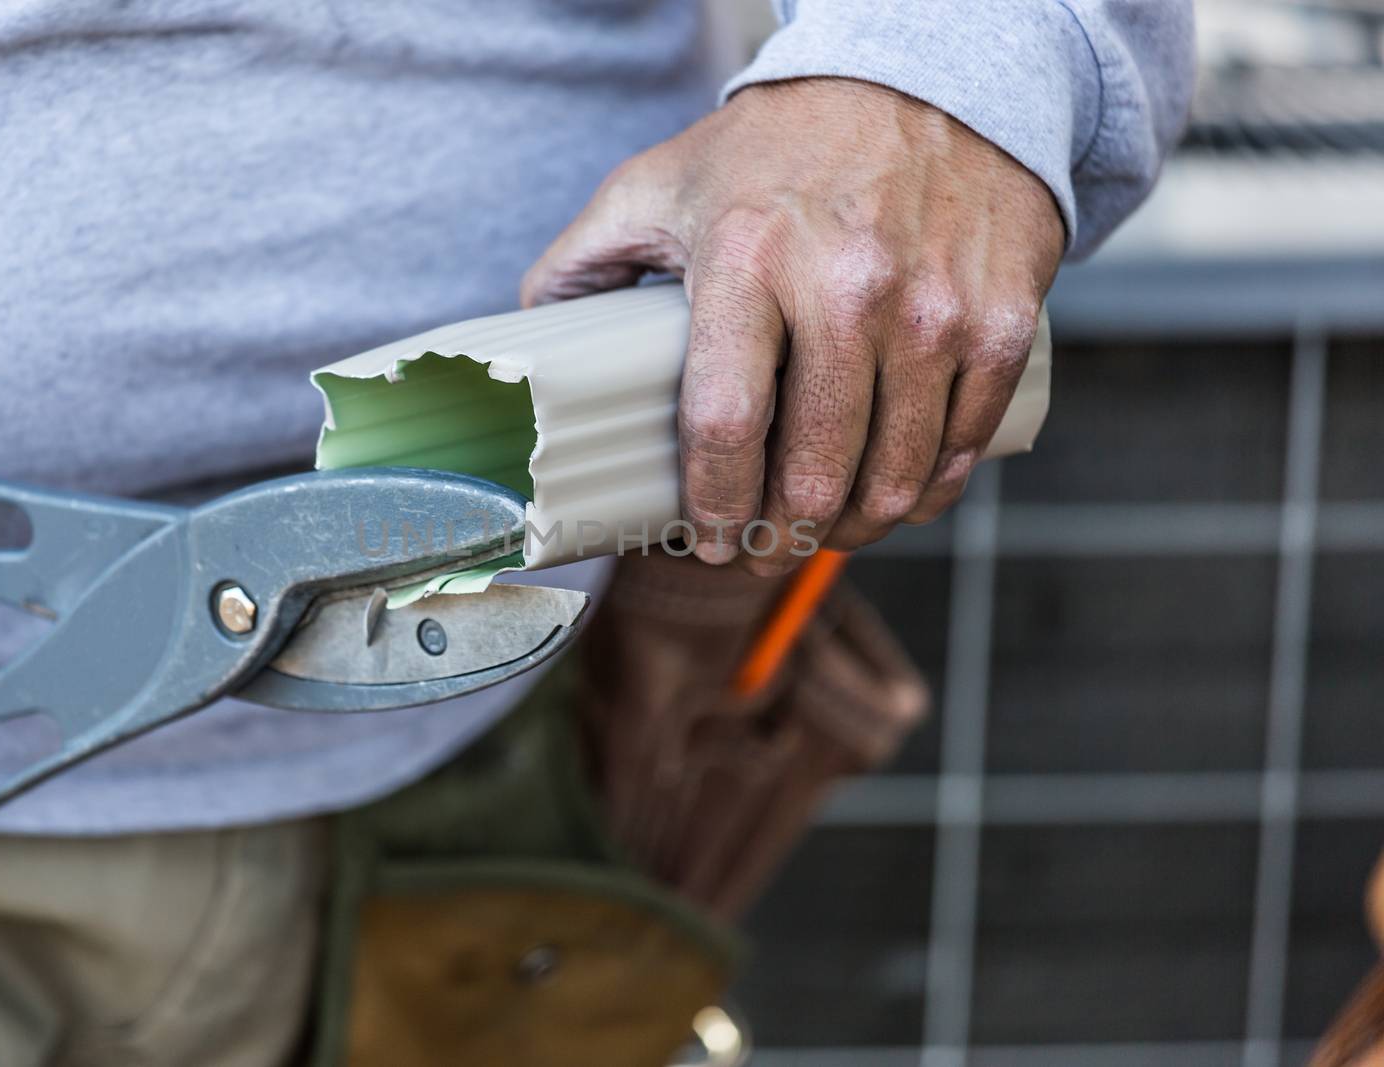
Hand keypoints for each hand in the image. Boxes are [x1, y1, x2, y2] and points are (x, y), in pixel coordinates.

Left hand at [523, 78, 1063, 572]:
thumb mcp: (660, 181)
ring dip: (854, 529)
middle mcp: (849, 287)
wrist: (927, 80)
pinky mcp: (1001, 321)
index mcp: (749, 257)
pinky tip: (894, 496)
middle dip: (782, 537)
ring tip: (825, 531)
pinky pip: (964, 446)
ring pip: (893, 476)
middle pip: (816, 471)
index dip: (716, 506)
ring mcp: (934, 310)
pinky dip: (926, 491)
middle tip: (763, 550)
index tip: (710, 540)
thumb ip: (583, 260)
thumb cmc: (782, 145)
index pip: (726, 424)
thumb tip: (531, 338)